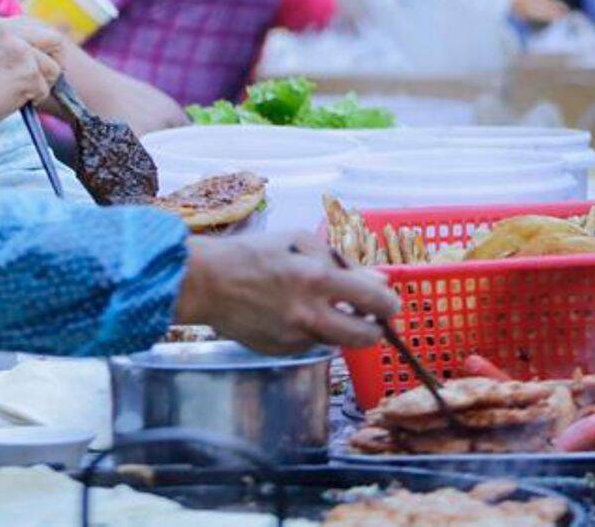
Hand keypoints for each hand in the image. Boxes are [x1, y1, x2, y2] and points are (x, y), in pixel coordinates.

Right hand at [0, 16, 63, 138]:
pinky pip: (44, 89)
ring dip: (41, 84)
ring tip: (18, 93)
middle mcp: (11, 32)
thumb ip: (4, 45)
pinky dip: (33, 99)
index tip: (41, 60)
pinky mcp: (28, 72)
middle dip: (53, 60)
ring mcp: (21, 51)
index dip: (43, 45)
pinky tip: (12, 101)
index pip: (35, 25)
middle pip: (54, 39)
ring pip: (53, 67)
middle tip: (44, 78)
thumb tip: (30, 53)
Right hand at [172, 232, 400, 352]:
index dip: (389, 304)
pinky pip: (309, 344)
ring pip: (337, 342)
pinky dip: (310, 332)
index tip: (388, 302)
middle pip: (365, 338)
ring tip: (322, 307)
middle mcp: (309, 314)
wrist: (205, 283)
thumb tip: (377, 278)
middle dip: (375, 329)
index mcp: (317, 280)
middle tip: (370, 318)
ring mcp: (294, 338)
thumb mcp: (299, 242)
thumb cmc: (253, 253)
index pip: (374, 301)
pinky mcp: (280, 352)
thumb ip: (341, 262)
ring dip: (340, 328)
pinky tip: (292, 313)